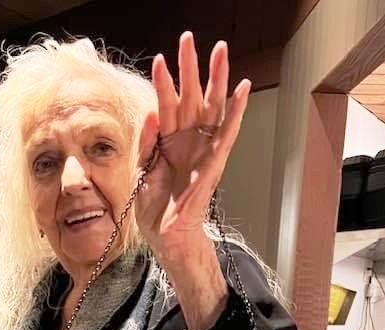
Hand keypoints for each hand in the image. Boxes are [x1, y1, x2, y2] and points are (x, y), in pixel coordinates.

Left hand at [135, 32, 249, 259]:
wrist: (166, 236)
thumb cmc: (155, 209)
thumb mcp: (141, 172)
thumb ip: (147, 143)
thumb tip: (152, 114)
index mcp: (169, 142)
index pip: (167, 104)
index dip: (165, 82)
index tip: (160, 58)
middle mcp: (188, 141)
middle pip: (192, 96)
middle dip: (191, 68)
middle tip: (190, 39)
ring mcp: (203, 150)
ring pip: (212, 107)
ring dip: (216, 79)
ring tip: (219, 50)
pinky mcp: (214, 163)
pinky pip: (227, 133)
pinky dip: (236, 111)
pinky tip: (242, 89)